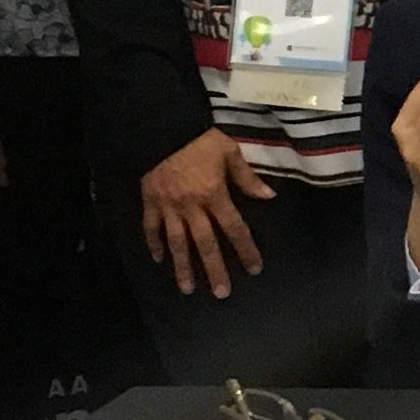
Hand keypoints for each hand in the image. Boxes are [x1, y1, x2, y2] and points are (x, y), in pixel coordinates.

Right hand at [139, 127, 269, 298]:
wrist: (161, 126)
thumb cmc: (199, 138)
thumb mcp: (229, 151)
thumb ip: (247, 177)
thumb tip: (269, 196)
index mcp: (214, 195)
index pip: (234, 228)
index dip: (246, 250)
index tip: (254, 269)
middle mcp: (192, 207)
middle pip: (205, 244)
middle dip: (214, 269)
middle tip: (221, 293)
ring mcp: (168, 207)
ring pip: (176, 243)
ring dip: (182, 267)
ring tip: (187, 289)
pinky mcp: (150, 202)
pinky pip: (150, 227)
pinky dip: (153, 244)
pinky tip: (158, 260)